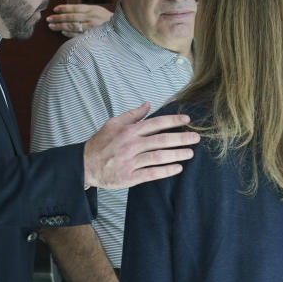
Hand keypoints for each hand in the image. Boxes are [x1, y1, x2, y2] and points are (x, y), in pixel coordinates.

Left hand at [47, 4, 112, 37]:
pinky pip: (78, 35)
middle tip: (48, 19)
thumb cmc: (108, 21)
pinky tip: (62, 33)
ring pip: (73, 26)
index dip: (64, 8)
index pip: (75, 7)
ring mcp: (92, 28)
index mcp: (92, 9)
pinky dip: (69, 34)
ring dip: (61, 26)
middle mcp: (92, 17)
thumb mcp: (98, 12)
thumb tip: (70, 12)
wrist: (122, 31)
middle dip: (58, 18)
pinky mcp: (92, 37)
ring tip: (51, 26)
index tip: (54, 10)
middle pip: (71, 17)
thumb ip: (86, 12)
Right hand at [84, 102, 198, 188]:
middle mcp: (131, 145)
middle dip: (181, 138)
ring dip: (177, 154)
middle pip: (161, 140)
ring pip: (158, 157)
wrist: (85, 165)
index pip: (155, 123)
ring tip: (190, 153)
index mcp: (128, 131)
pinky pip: (151, 173)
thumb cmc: (100, 143)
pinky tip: (178, 168)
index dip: (173, 120)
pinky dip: (165, 171)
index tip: (187, 119)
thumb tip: (148, 104)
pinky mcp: (129, 177)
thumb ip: (132, 115)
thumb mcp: (113, 123)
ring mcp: (130, 162)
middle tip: (197, 137)